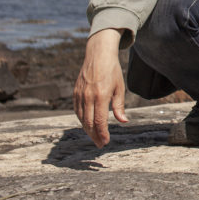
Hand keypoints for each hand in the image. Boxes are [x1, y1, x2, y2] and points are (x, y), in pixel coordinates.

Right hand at [73, 28, 128, 147]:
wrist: (98, 55)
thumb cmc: (112, 71)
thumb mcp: (119, 87)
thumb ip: (119, 106)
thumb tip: (123, 121)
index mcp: (101, 95)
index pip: (99, 121)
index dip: (102, 133)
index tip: (105, 142)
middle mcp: (88, 96)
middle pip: (88, 123)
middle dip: (94, 135)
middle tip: (100, 144)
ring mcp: (79, 95)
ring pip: (81, 118)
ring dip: (87, 130)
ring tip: (96, 136)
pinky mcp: (75, 93)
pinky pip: (77, 111)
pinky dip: (82, 120)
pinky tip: (88, 124)